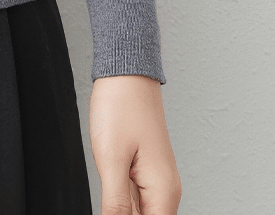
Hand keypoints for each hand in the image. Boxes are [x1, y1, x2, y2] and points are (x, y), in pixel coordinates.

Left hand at [89, 74, 181, 212]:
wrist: (126, 72)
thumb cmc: (121, 106)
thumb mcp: (112, 159)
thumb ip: (115, 203)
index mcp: (163, 192)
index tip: (110, 208)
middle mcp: (165, 190)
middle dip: (122, 213)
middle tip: (110, 183)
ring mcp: (156, 180)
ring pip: (138, 210)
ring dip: (120, 206)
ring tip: (111, 174)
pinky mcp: (145, 170)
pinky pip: (134, 196)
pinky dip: (120, 196)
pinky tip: (109, 180)